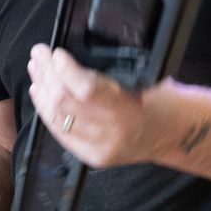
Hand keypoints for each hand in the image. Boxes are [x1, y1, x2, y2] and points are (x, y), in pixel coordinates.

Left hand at [27, 45, 155, 166]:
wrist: (174, 133)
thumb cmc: (161, 98)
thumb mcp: (144, 78)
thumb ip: (106, 74)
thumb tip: (65, 59)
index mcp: (131, 109)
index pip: (87, 90)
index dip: (65, 70)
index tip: (56, 53)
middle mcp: (114, 133)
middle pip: (66, 102)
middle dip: (47, 74)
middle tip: (39, 54)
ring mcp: (101, 148)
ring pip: (58, 117)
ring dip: (42, 90)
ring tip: (36, 69)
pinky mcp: (93, 157)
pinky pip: (61, 133)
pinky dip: (46, 111)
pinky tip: (39, 93)